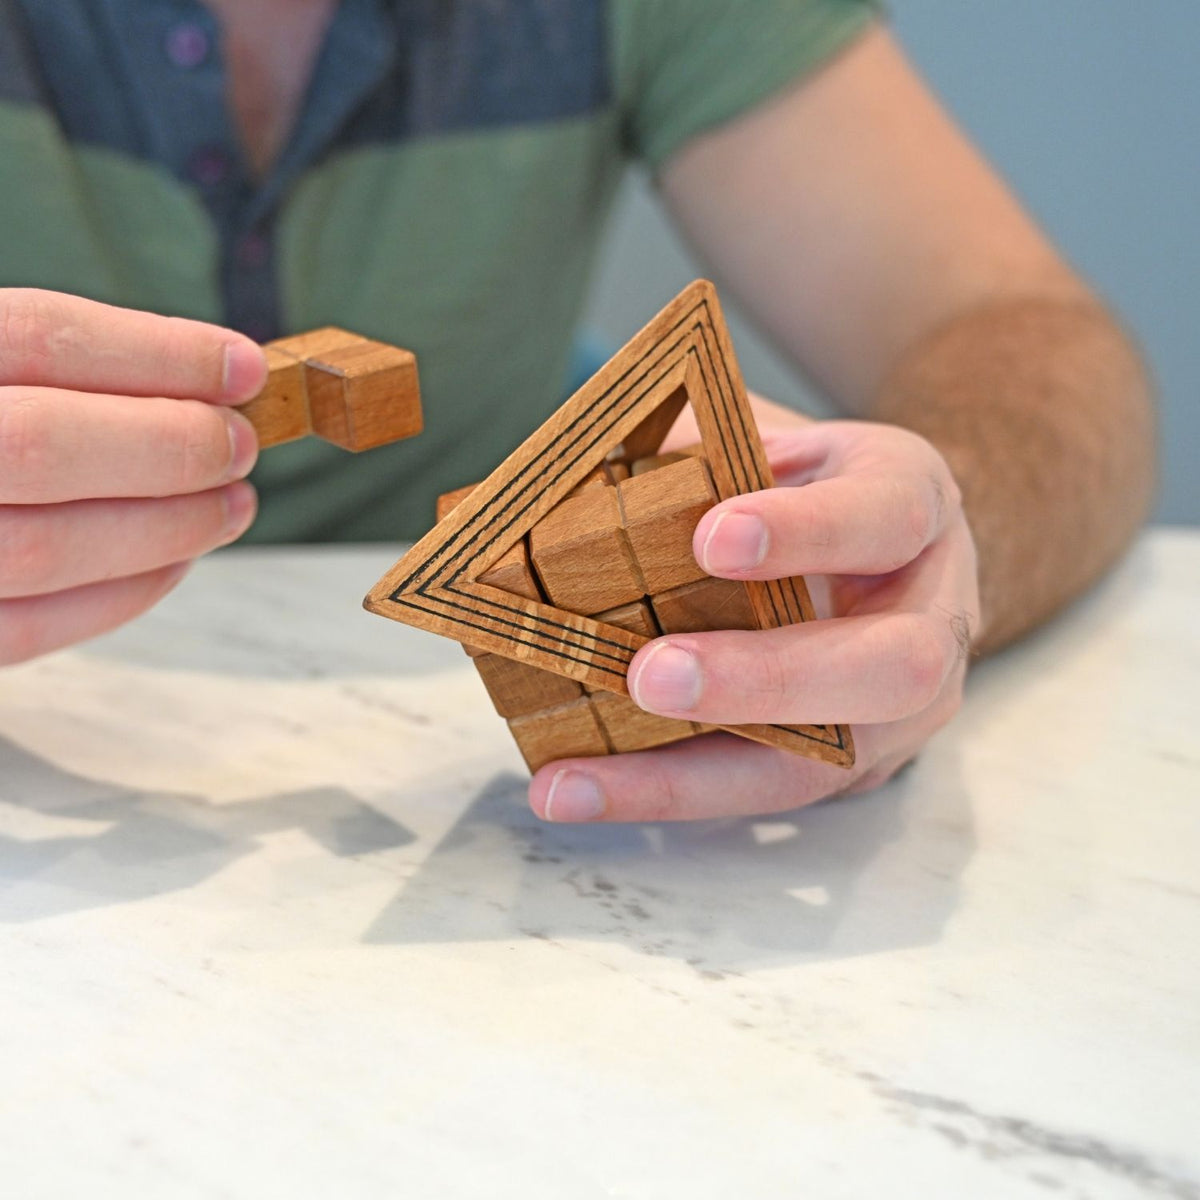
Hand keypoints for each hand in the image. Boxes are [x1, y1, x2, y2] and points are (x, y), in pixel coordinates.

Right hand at [0, 289, 266, 664]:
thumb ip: (55, 368)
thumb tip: (209, 382)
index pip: (38, 336)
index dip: (158, 352)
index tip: (243, 366)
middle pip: (42, 443)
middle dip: (169, 445)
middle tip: (240, 444)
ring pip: (46, 547)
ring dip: (166, 526)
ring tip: (229, 503)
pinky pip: (31, 626)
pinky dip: (122, 594)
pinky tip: (174, 560)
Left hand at [528, 415, 979, 820]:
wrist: (882, 545)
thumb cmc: (805, 485)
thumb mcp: (772, 437)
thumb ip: (701, 442)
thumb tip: (579, 462)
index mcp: (914, 505)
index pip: (887, 516)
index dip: (807, 531)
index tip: (711, 537)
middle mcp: (933, 615)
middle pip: (892, 668)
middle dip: (767, 678)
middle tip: (650, 674)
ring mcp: (903, 707)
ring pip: (826, 762)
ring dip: (692, 775)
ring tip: (574, 779)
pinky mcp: (850, 763)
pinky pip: (765, 788)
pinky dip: (668, 794)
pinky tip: (580, 791)